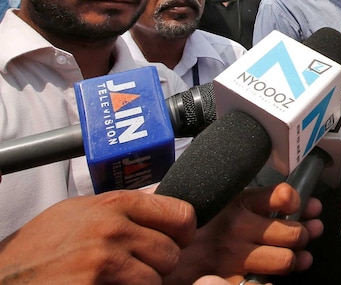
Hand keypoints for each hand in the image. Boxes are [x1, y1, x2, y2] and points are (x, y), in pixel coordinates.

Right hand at [0, 191, 194, 283]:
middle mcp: (112, 229)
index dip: (182, 232)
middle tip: (137, 267)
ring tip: (116, 280)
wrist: (4, 277)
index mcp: (113, 204)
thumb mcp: (80, 212)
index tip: (175, 240)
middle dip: (159, 265)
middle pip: (172, 253)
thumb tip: (162, 208)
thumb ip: (122, 209)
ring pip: (156, 280)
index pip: (181, 214)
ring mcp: (104, 261)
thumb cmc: (40, 246)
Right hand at [165, 183, 322, 283]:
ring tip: (295, 257)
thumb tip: (293, 202)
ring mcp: (233, 256)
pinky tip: (277, 276)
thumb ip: (251, 200)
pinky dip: (274, 281)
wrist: (150, 247)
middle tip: (300, 236)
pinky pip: (263, 284)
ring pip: (285, 260)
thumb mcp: (216, 200)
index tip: (300, 206)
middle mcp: (238, 227)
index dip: (297, 202)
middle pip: (293, 233)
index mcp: (237, 203)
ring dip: (294, 259)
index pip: (282, 196)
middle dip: (301, 235)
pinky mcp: (226, 280)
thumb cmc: (187, 224)